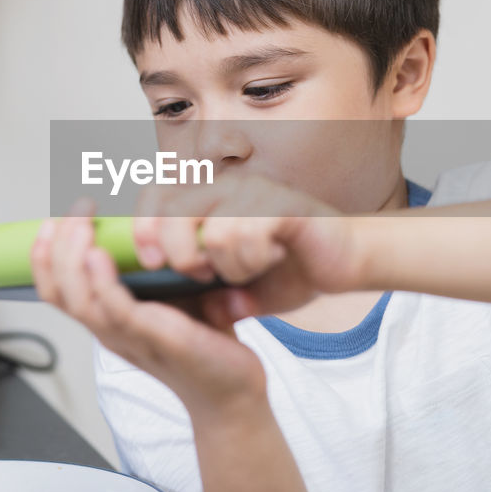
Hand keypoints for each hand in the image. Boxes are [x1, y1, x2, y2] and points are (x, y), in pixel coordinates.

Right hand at [31, 197, 266, 416]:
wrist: (231, 392)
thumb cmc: (204, 344)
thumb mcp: (171, 296)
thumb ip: (153, 269)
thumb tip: (150, 223)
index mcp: (108, 321)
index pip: (56, 291)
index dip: (44, 257)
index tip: (52, 220)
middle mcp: (111, 331)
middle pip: (59, 292)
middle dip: (56, 246)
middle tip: (73, 210)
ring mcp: (130, 337)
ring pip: (79, 300)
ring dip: (73, 257)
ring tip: (81, 224)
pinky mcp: (158, 338)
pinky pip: (117, 311)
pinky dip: (102, 283)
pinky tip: (100, 255)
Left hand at [131, 172, 363, 317]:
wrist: (348, 260)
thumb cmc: (292, 268)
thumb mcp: (237, 286)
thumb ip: (207, 292)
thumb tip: (178, 305)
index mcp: (209, 200)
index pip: (155, 197)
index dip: (142, 228)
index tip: (151, 262)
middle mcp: (227, 187)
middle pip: (172, 210)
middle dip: (178, 253)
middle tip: (201, 273)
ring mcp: (255, 192)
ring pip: (211, 231)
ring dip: (227, 265)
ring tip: (247, 268)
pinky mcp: (281, 203)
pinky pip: (245, 233)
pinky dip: (251, 259)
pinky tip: (271, 259)